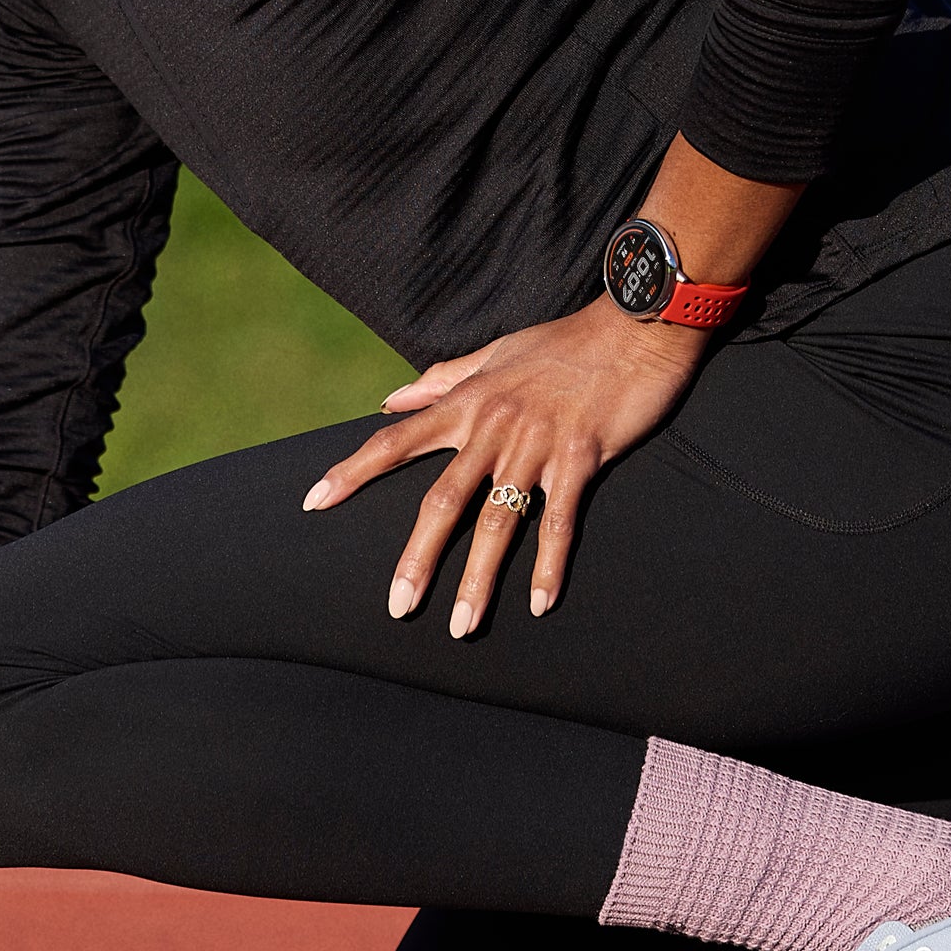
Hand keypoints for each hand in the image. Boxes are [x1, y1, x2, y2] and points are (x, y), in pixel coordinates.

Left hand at [300, 295, 708, 632]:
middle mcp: (494, 427)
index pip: (396, 441)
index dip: (353, 472)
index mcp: (468, 402)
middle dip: (418, 557)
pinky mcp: (582, 458)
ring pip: (498, 521)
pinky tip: (540, 603)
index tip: (315, 502)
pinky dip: (549, 565)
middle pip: (443, 501)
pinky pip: (560, 521)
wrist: (636, 325)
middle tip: (399, 605)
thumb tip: (390, 399)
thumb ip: (441, 380)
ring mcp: (537, 444)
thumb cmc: (565, 341)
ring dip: (479, 579)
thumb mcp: (495, 353)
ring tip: (462, 626)